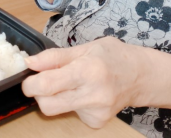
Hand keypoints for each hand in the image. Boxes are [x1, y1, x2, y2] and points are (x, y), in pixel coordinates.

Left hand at [21, 37, 142, 128]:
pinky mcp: (96, 122)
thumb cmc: (114, 56)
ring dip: (56, 97)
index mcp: (88, 70)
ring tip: (73, 84)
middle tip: (45, 82)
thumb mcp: (85, 47)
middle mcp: (93, 94)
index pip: (47, 84)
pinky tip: (86, 94)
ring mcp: (96, 112)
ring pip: (57, 110)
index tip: (29, 79)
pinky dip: (72, 104)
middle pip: (47, 105)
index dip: (30, 83)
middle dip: (38, 94)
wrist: (141, 76)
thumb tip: (29, 63)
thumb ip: (54, 57)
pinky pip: (71, 114)